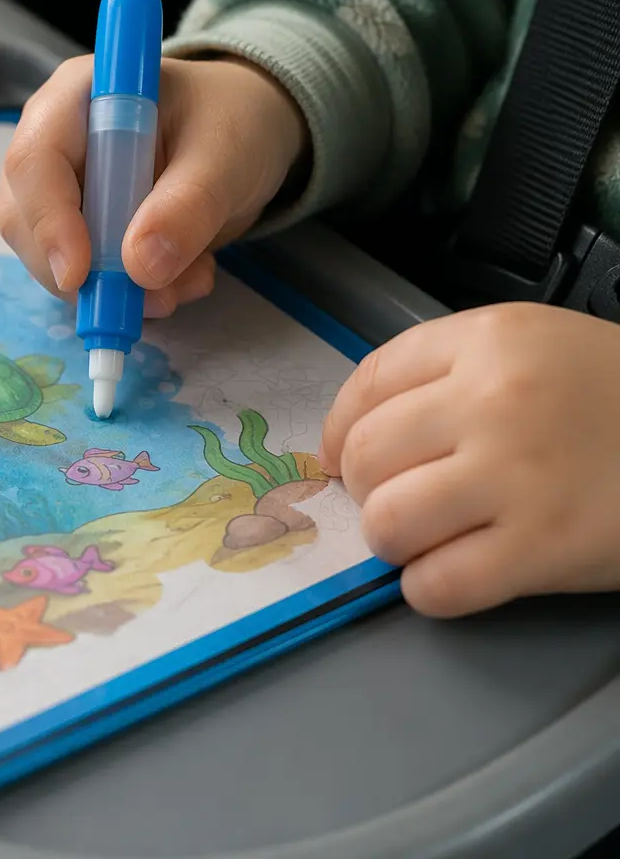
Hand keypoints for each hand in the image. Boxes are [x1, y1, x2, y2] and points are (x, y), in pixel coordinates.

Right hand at [0, 54, 305, 316]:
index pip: (34, 162)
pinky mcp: (82, 235)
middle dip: (87, 272)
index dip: (48, 222)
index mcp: (76, 99)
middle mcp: (54, 145)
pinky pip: (87, 281)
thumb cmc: (234, 122)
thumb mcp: (227, 154)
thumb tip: (140, 266)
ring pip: (53, 261)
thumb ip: (188, 204)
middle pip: (27, 220)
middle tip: (156, 298)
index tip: (79, 276)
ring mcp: (63, 194)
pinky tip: (183, 279)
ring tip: (192, 279)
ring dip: (117, 290)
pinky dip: (133, 295)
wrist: (247, 140)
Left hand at [318, 303, 619, 616]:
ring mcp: (521, 477)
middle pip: (365, 456)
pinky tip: (453, 573)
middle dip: (364, 488)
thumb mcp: (524, 347)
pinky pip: (439, 585)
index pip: (366, 385)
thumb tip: (342, 442)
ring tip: (423, 537)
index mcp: (486, 340)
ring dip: (391, 539)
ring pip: (389, 522)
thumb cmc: (606, 393)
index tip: (338, 459)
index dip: (336, 431)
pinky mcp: (548, 550)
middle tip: (396, 498)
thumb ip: (434, 373)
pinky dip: (428, 588)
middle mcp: (494, 401)